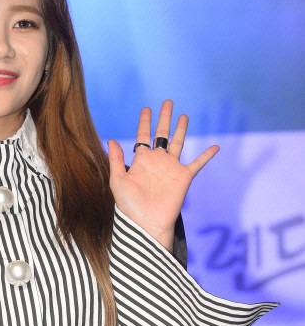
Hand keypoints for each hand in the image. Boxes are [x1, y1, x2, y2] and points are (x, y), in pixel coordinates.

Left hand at [108, 99, 219, 248]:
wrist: (146, 223)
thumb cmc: (129, 206)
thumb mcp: (118, 181)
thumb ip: (116, 160)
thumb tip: (111, 140)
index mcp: (141, 160)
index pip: (142, 136)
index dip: (144, 122)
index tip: (146, 109)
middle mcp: (157, 161)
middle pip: (161, 134)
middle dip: (164, 118)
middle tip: (167, 102)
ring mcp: (171, 168)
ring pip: (178, 143)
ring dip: (181, 129)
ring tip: (184, 115)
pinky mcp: (184, 177)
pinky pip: (198, 163)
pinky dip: (207, 155)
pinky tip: (215, 147)